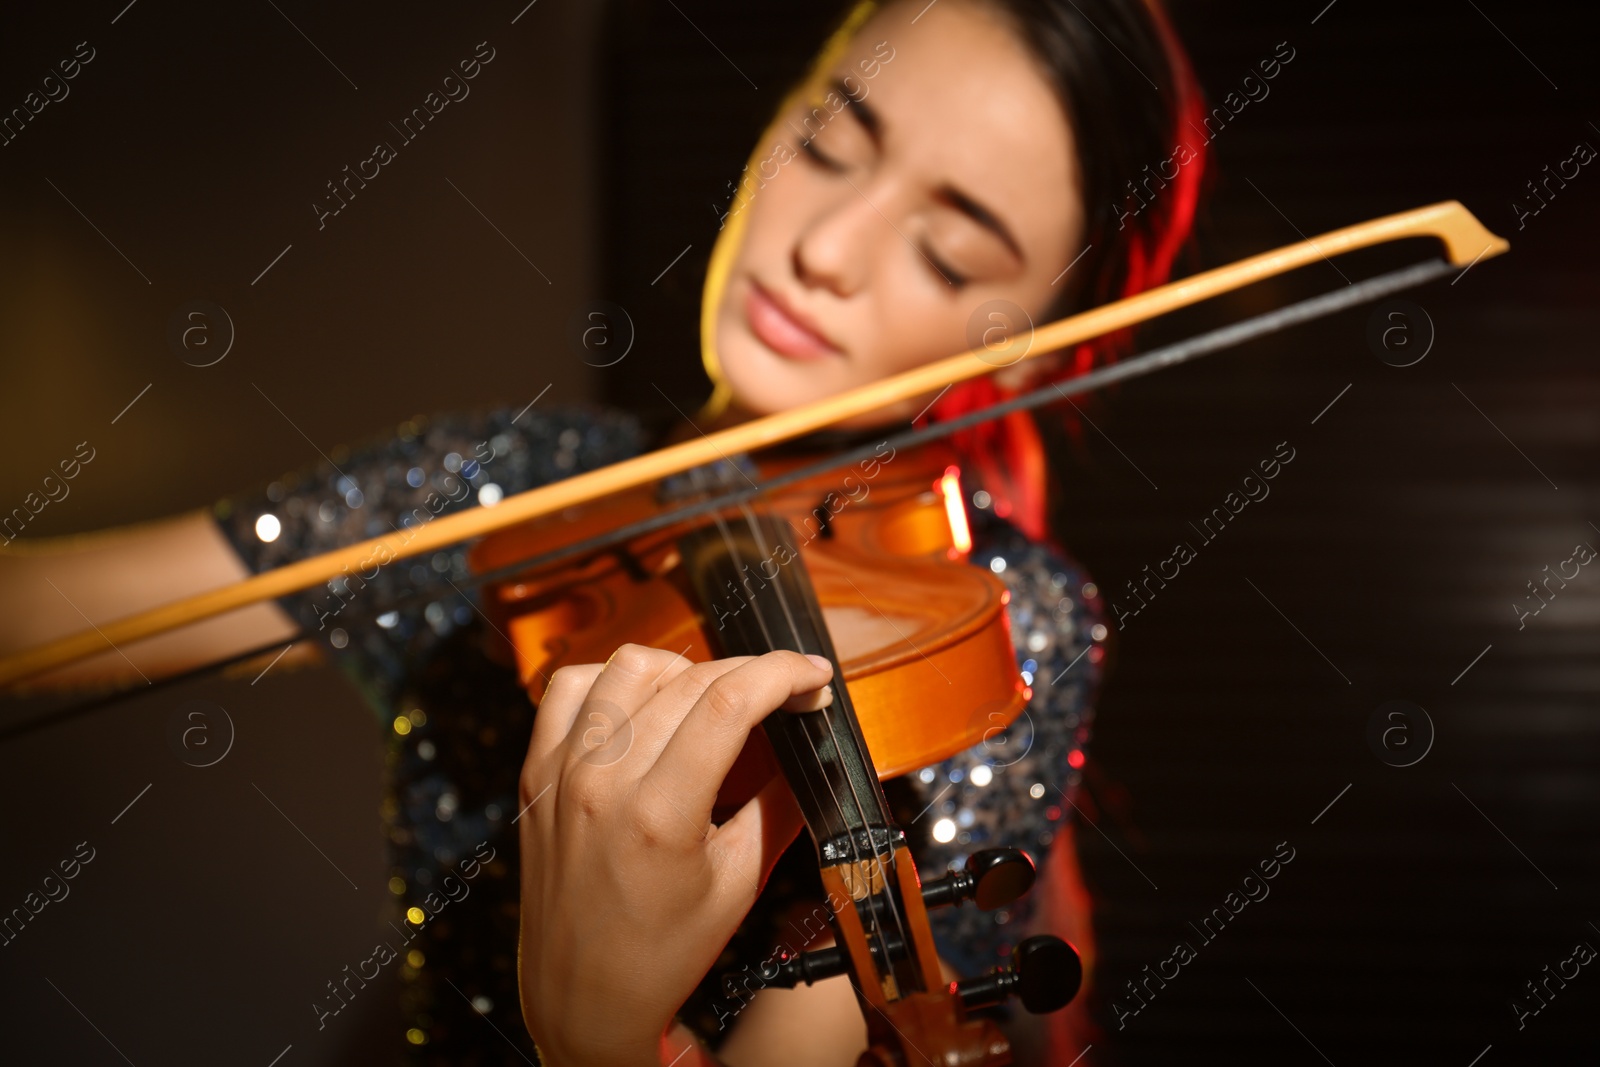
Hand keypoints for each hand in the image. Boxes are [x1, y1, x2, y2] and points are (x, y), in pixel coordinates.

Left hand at [516, 644, 834, 1066]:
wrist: (580, 998)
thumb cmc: (660, 953)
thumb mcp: (738, 884)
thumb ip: (779, 807)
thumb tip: (808, 747)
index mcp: (659, 815)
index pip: (729, 701)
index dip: (782, 673)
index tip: (813, 675)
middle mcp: (602, 782)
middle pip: (688, 679)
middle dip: (751, 673)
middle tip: (782, 693)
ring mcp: (561, 772)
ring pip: (629, 667)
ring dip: (684, 669)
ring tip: (712, 699)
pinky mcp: (536, 772)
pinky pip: (570, 688)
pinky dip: (612, 680)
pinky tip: (643, 703)